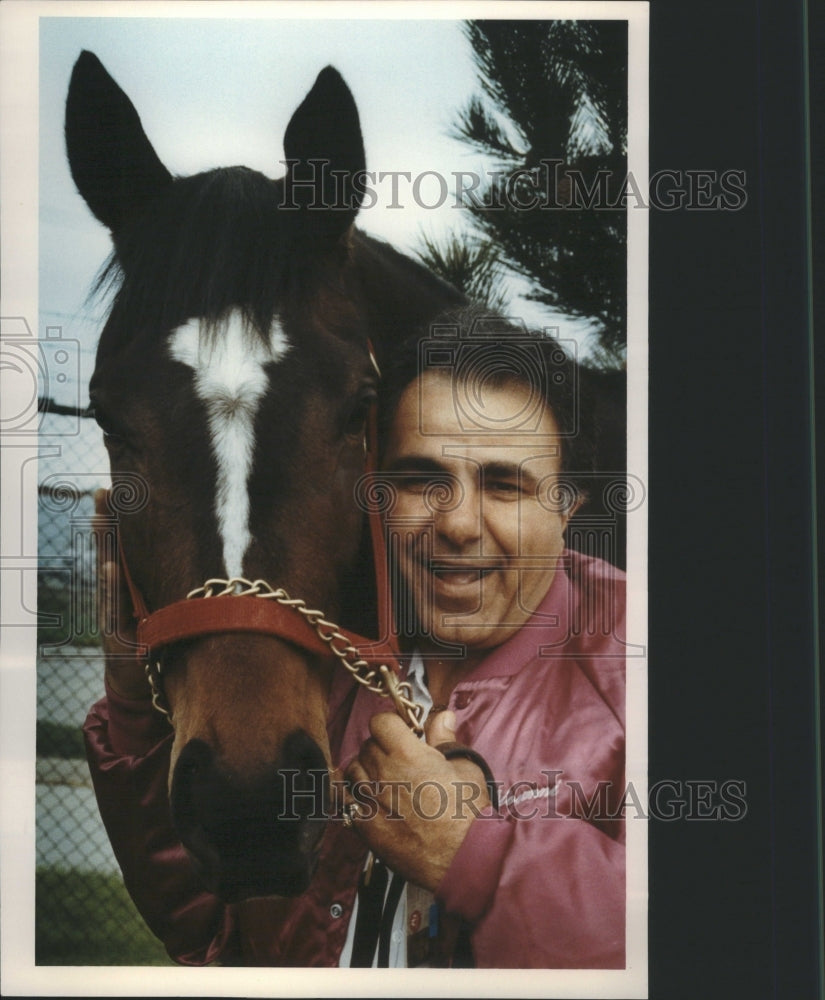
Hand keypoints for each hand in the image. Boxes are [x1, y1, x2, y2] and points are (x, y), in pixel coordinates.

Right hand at [93, 489, 149, 699]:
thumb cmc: (157, 641)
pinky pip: (114, 606)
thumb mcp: (166, 608)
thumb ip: (169, 583)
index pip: (124, 546)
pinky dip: (112, 587)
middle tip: (103, 493)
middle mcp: (119, 594)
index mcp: (132, 584)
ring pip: (108, 574)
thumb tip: (195, 548)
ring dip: (106, 547)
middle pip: (112, 552)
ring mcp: (114, 611)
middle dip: (107, 523)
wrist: (141, 682)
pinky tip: (110, 568)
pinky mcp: (116, 632)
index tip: (114, 489)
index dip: (119, 519)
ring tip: (102, 519)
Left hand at [342, 710, 489, 890]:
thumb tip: (442, 717)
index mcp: (406, 754)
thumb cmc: (469, 813)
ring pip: (353, 771)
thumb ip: (445, 739)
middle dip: (381, 747)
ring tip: (386, 782)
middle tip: (399, 760)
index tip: (400, 732)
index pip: (379, 722)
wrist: (464, 859)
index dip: (390, 724)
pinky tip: (373, 802)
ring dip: (366, 771)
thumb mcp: (465, 768)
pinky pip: (346, 801)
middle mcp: (383, 774)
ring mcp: (371, 801)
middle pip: (366, 746)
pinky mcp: (364, 827)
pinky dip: (356, 797)